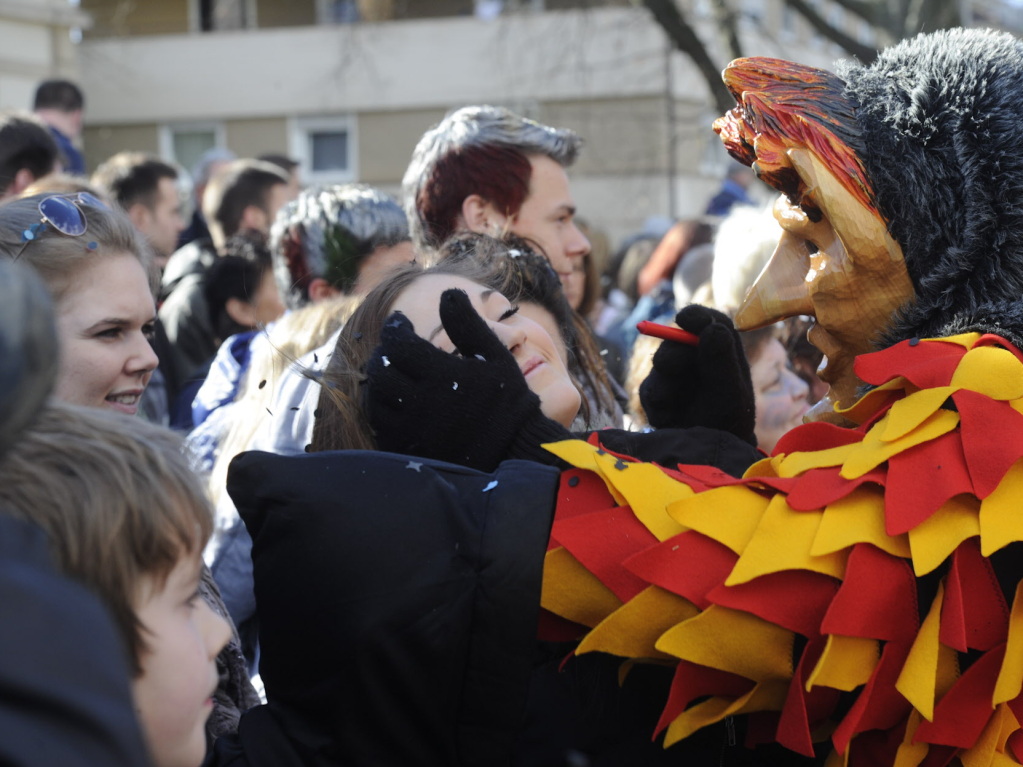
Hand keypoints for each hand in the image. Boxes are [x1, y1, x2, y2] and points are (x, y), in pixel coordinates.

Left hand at [366, 289, 568, 471]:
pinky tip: (395, 402)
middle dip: (383, 354)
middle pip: (381, 371)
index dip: (395, 328)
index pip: (398, 343)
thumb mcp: (495, 356)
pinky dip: (382, 410)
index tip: (400, 322)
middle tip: (393, 348)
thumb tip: (447, 293)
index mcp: (442, 374)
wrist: (516, 449)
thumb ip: (468, 324)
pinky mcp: (410, 450)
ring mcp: (413, 430)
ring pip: (376, 400)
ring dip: (379, 382)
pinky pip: (381, 427)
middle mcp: (422, 402)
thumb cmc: (508, 400)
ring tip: (392, 373)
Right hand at [638, 304, 755, 444]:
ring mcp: (676, 378)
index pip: (712, 322)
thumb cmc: (726, 426)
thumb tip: (712, 327)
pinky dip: (658, 403)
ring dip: (666, 381)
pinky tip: (671, 418)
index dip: (698, 316)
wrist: (706, 462)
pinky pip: (648, 389)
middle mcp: (700, 362)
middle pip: (679, 340)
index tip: (684, 317)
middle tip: (673, 366)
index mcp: (724, 355)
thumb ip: (721, 360)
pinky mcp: (657, 395)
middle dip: (675, 353)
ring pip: (660, 363)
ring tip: (679, 405)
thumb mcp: (729, 394)